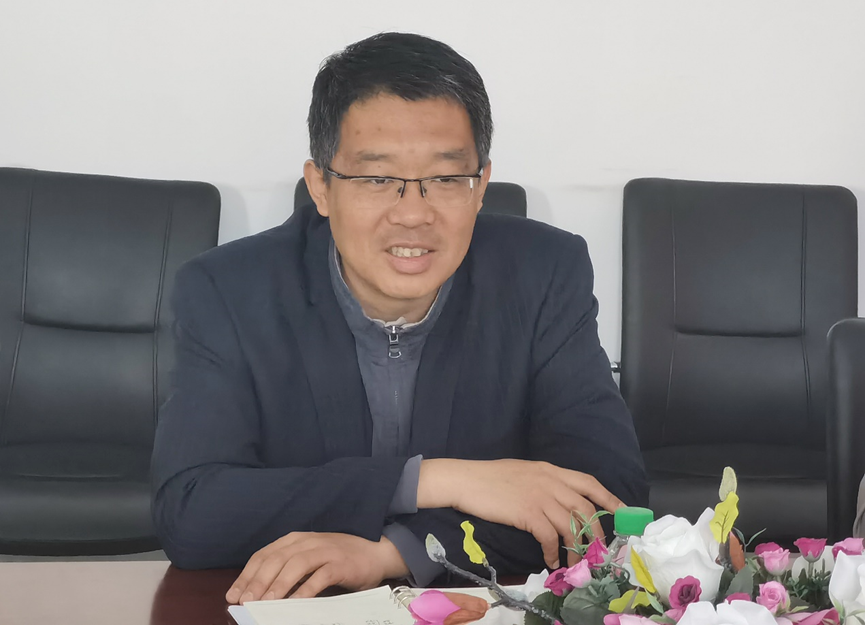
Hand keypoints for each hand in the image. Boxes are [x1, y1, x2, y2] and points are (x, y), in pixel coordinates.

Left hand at [224, 532, 407, 603]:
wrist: (376, 553)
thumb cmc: (338, 559)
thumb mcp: (310, 559)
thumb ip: (288, 571)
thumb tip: (259, 593)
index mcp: (295, 539)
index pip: (264, 555)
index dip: (246, 575)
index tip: (233, 595)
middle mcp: (307, 541)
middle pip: (276, 559)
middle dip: (257, 582)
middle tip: (245, 601)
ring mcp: (325, 550)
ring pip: (295, 565)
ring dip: (278, 585)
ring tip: (265, 603)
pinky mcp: (341, 563)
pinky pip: (320, 576)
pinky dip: (305, 590)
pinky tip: (295, 603)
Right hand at [417, 459, 622, 568]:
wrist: (465, 480)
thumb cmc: (491, 477)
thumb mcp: (525, 473)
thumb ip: (545, 483)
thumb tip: (560, 503)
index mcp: (551, 470)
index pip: (589, 483)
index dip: (609, 499)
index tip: (624, 514)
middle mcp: (550, 481)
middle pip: (585, 508)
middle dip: (596, 533)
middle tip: (596, 552)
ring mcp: (539, 496)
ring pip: (571, 526)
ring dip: (576, 550)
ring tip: (574, 565)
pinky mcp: (527, 513)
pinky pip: (549, 537)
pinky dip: (553, 553)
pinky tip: (550, 561)